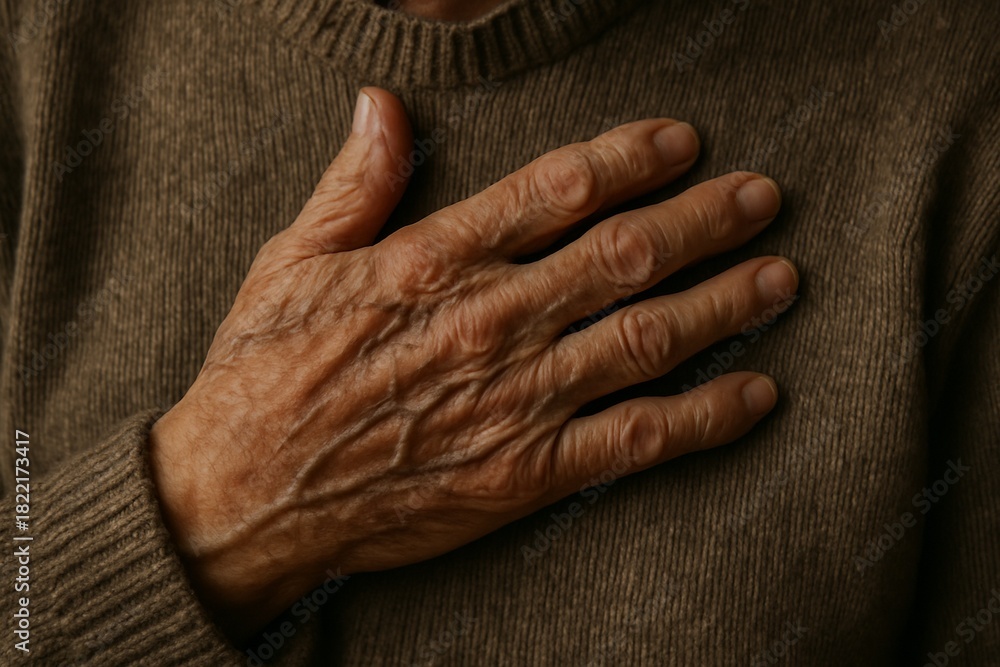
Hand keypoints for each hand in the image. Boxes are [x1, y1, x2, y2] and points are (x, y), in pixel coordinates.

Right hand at [149, 87, 797, 639]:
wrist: (246, 495)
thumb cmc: (262, 374)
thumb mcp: (289, 261)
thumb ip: (353, 183)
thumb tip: (382, 105)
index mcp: (435, 261)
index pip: (557, 190)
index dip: (630, 158)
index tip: (683, 140)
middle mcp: (491, 321)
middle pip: (624, 256)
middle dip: (705, 221)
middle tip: (762, 197)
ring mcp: (515, 399)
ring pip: (646, 339)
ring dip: (724, 305)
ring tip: (781, 277)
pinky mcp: (525, 471)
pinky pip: (633, 439)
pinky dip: (703, 417)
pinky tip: (755, 394)